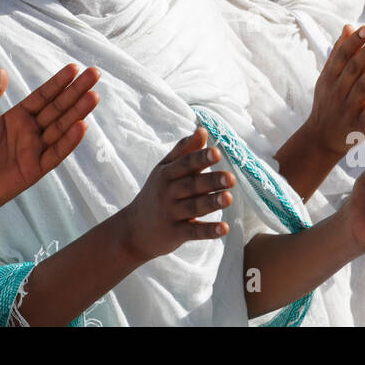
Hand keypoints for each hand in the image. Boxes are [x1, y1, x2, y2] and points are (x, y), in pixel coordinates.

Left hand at [0, 65, 99, 217]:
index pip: (43, 96)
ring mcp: (35, 149)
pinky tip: (81, 126)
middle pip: (57, 107)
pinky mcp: (35, 169)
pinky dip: (68, 141)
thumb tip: (2, 71)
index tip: (74, 68)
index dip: (58, 82)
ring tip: (93, 96)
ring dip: (78, 112)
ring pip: (61, 127)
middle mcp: (31, 131)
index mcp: (18, 117)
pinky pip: (55, 153)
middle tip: (94, 73)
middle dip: (76, 91)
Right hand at [119, 128, 234, 261]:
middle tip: (230, 178)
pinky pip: (194, 232)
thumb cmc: (156, 193)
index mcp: (166, 174)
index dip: (200, 158)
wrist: (134, 230)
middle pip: (191, 185)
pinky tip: (224, 228)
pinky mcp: (176, 234)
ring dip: (211, 203)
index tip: (216, 153)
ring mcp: (171, 214)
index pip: (185, 164)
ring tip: (229, 198)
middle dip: (211, 181)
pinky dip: (208, 231)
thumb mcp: (164, 169)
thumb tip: (203, 130)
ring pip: (194, 207)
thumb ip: (184, 150)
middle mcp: (168, 193)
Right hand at [305, 25, 364, 158]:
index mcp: (330, 78)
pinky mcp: (359, 125)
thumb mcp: (327, 77)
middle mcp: (337, 91)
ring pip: (362, 88)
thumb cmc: (327, 103)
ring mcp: (348, 108)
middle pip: (353, 69)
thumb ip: (338, 53)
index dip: (353, 42)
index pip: (341, 56)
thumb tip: (348, 26)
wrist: (320, 139)